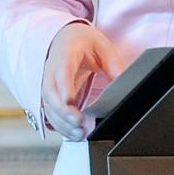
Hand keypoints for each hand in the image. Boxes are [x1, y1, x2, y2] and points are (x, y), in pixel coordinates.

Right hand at [42, 23, 122, 140]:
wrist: (64, 39)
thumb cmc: (83, 42)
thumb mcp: (102, 46)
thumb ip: (113, 64)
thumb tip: (124, 83)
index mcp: (65, 54)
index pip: (62, 71)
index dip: (65, 87)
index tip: (71, 102)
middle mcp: (51, 70)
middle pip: (50, 93)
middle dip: (63, 111)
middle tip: (78, 124)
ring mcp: (49, 84)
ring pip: (49, 106)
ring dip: (62, 123)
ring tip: (80, 135)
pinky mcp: (51, 96)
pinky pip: (51, 113)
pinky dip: (60, 126)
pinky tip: (73, 134)